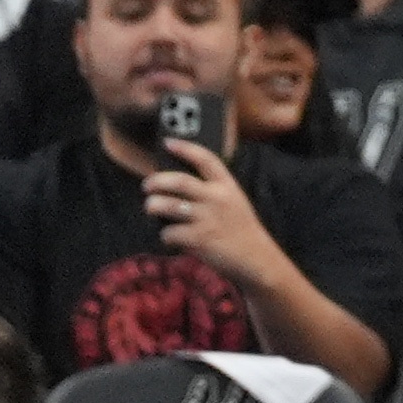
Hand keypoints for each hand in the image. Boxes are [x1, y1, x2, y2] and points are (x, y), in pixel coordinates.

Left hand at [146, 133, 294, 290]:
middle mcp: (217, 199)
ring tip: (151, 208)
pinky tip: (171, 238)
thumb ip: (212, 191)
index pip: (206, 159)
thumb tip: (176, 184)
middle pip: (179, 181)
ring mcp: (207, 219)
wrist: (255, 259)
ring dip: (152, 206)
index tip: (168, 143)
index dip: (185, 148)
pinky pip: (169, 233)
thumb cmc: (240, 229)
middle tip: (147, 185)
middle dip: (156, 181)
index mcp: (227, 186)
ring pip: (166, 206)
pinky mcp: (198, 239)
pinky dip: (165, 236)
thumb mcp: (234, 202)